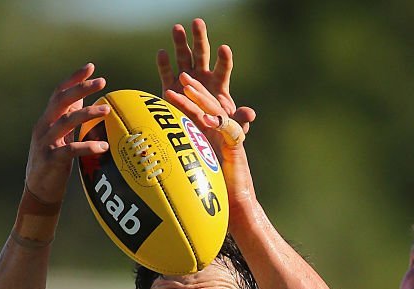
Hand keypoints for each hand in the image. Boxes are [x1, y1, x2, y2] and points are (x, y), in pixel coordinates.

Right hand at [24, 64, 109, 203]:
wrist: (39, 192)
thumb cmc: (54, 163)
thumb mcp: (61, 138)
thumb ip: (68, 118)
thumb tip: (81, 99)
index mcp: (47, 120)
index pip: (59, 93)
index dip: (73, 79)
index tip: (90, 67)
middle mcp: (44, 127)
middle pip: (61, 100)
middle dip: (81, 88)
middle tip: (102, 81)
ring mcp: (45, 143)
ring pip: (66, 122)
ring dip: (87, 114)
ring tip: (106, 111)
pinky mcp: (50, 160)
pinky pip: (70, 150)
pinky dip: (87, 147)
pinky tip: (103, 148)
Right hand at [157, 18, 255, 141]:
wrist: (198, 142)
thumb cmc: (218, 134)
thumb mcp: (231, 129)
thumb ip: (240, 121)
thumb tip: (250, 114)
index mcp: (218, 85)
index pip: (223, 69)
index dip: (224, 59)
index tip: (224, 48)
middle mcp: (202, 78)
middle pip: (202, 54)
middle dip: (200, 38)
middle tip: (198, 22)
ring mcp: (185, 82)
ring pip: (183, 58)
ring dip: (180, 43)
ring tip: (177, 28)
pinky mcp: (170, 89)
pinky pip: (166, 74)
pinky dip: (164, 64)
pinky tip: (162, 53)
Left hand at [163, 65, 257, 221]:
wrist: (234, 206)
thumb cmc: (211, 191)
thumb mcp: (188, 171)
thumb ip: (174, 160)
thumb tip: (147, 159)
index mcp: (208, 133)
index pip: (196, 109)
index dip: (184, 97)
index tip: (168, 88)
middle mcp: (219, 131)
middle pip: (207, 103)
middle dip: (195, 88)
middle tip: (181, 75)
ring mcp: (229, 136)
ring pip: (215, 111)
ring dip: (201, 98)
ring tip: (187, 87)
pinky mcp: (237, 145)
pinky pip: (229, 128)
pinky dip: (218, 122)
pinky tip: (205, 118)